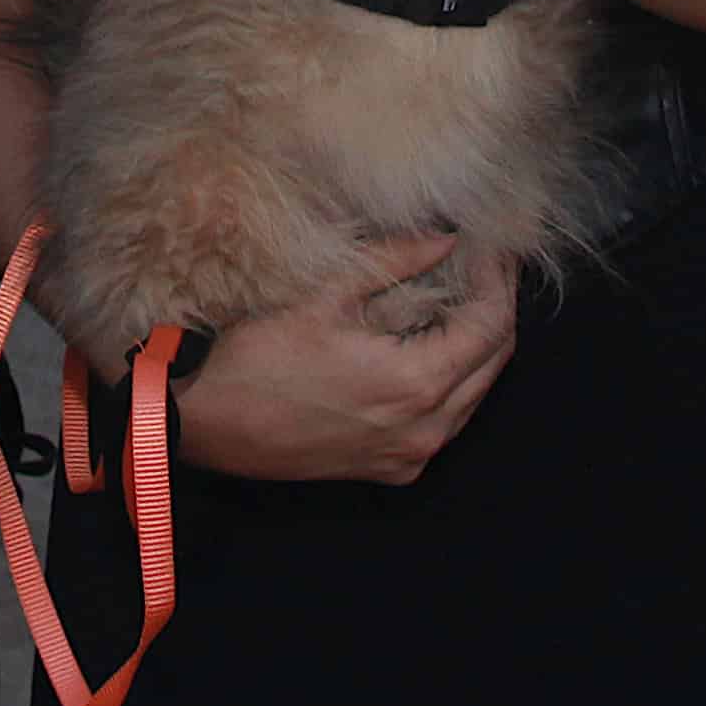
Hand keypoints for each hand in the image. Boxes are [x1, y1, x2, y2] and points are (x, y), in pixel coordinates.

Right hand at [165, 230, 520, 482]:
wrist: (207, 425)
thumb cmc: (258, 358)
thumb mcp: (325, 294)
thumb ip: (394, 260)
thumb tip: (445, 238)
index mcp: (417, 383)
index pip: (491, 326)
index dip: (498, 279)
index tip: (491, 246)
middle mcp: (426, 429)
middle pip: (495, 362)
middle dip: (496, 308)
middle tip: (484, 265)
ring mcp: (411, 455)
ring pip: (476, 395)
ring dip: (477, 346)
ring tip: (462, 299)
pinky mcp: (392, 468)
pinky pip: (447, 421)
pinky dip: (454, 381)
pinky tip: (431, 348)